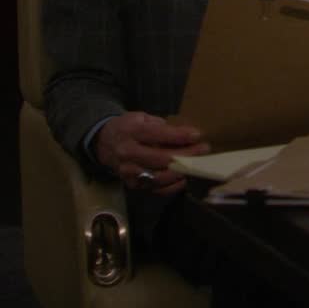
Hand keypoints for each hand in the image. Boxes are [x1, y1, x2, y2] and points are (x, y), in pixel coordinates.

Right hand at [94, 112, 209, 195]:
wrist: (104, 143)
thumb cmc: (129, 128)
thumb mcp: (142, 118)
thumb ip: (161, 126)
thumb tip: (187, 134)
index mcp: (130, 133)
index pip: (157, 135)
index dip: (179, 136)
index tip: (197, 135)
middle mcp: (128, 153)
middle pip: (161, 158)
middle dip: (186, 154)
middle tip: (204, 149)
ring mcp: (129, 172)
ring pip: (160, 176)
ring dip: (183, 172)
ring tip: (199, 164)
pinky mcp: (133, 185)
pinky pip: (157, 189)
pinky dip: (174, 185)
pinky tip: (186, 177)